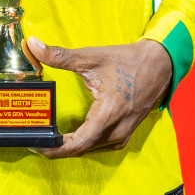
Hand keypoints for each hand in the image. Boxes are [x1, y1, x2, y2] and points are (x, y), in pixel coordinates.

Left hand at [27, 36, 171, 158]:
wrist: (161, 64)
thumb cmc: (128, 61)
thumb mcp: (92, 57)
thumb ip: (60, 55)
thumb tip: (33, 45)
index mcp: (109, 113)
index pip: (78, 143)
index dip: (54, 149)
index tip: (36, 144)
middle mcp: (117, 129)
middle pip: (81, 148)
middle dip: (56, 147)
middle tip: (35, 138)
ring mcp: (123, 134)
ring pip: (90, 148)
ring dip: (70, 146)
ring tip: (49, 137)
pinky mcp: (125, 132)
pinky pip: (100, 144)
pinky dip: (84, 142)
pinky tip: (71, 135)